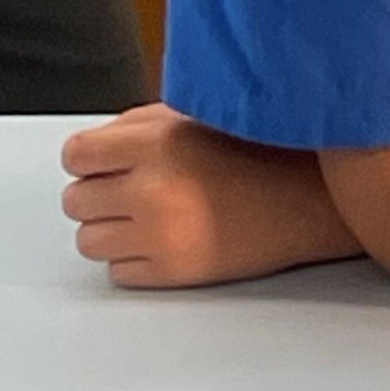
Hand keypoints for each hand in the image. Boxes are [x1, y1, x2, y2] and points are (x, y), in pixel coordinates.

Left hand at [61, 104, 363, 288]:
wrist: (314, 201)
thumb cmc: (265, 153)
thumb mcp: (200, 117)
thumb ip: (138, 127)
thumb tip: (93, 150)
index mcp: (157, 143)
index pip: (76, 156)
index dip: (91, 160)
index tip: (109, 164)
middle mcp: (152, 189)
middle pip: (76, 201)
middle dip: (101, 194)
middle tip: (133, 191)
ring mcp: (161, 236)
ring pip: (89, 241)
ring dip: (112, 229)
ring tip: (149, 218)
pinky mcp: (175, 273)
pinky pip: (118, 272)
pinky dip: (134, 258)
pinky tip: (167, 240)